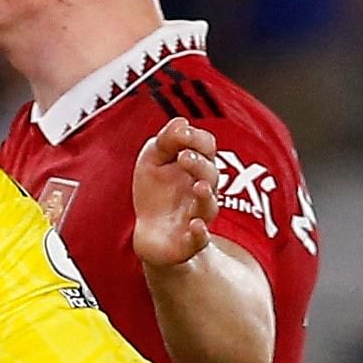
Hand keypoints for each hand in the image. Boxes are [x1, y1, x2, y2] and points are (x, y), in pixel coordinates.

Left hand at [132, 117, 218, 268]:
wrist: (152, 234)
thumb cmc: (157, 192)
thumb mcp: (153, 160)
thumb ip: (166, 141)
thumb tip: (181, 121)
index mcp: (197, 167)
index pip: (207, 148)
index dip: (196, 139)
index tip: (180, 134)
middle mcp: (203, 190)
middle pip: (210, 175)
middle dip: (199, 165)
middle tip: (184, 157)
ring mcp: (198, 215)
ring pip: (208, 205)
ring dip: (205, 195)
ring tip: (198, 187)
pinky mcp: (190, 241)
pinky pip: (200, 239)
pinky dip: (200, 233)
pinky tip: (196, 226)